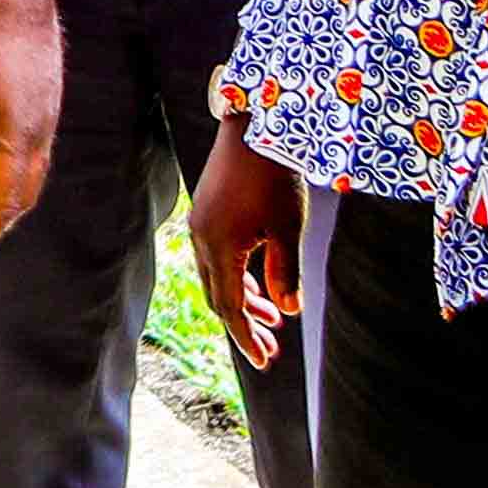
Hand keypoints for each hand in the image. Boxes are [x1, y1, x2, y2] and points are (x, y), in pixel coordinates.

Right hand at [187, 126, 303, 364]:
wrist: (254, 126)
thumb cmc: (275, 176)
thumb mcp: (287, 229)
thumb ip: (285, 273)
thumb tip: (288, 310)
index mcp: (219, 248)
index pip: (231, 307)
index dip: (247, 338)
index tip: (265, 361)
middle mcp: (202, 239)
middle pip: (219, 296)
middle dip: (245, 323)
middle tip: (271, 346)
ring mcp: (200, 224)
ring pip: (217, 276)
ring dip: (243, 298)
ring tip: (272, 316)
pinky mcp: (205, 211)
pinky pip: (216, 256)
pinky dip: (236, 274)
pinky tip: (259, 279)